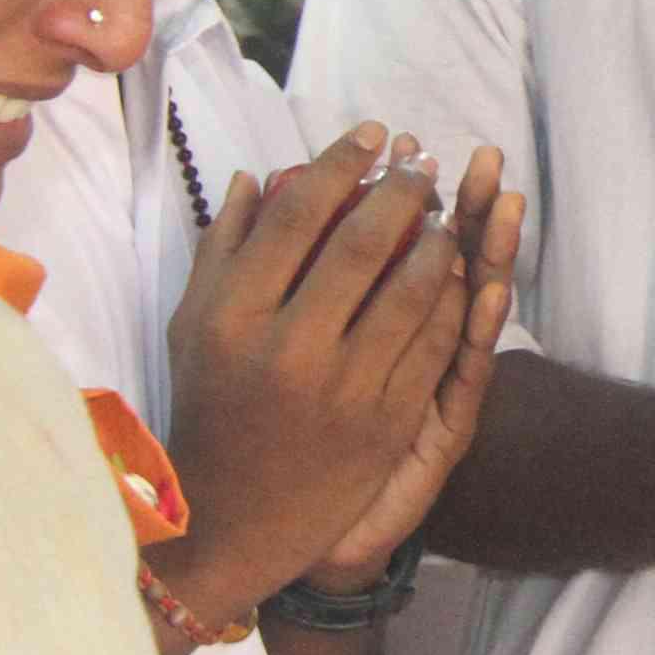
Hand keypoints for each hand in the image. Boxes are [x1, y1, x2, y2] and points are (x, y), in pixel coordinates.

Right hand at [155, 129, 470, 629]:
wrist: (234, 520)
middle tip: (422, 163)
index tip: (373, 135)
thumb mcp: (193, 327)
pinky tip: (461, 272)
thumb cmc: (211, 408)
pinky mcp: (386, 425)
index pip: (296, 216)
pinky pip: (433, 346)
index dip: (341, 164)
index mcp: (233, 317)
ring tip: (446, 210)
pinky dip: (454, 301)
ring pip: (410, 292)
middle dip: (401, 191)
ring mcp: (343, 390)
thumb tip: (260, 175)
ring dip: (438, 239)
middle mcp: (288, 350)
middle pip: (361, 244)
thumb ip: (225, 248)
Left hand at [305, 149, 522, 588]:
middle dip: (465, 204)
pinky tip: (483, 293)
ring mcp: (440, 384)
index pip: (416, 238)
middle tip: (482, 156)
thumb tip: (277, 190)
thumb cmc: (298, 432)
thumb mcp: (296, 345)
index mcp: (392, 319)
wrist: (300, 530)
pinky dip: (476, 329)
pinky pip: (467, 372)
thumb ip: (305, 280)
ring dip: (491, 253)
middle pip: (455, 257)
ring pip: (476, 307)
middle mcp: (424, 345)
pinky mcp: (446, 430)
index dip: (421, 191)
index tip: (417, 143)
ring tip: (505, 204)